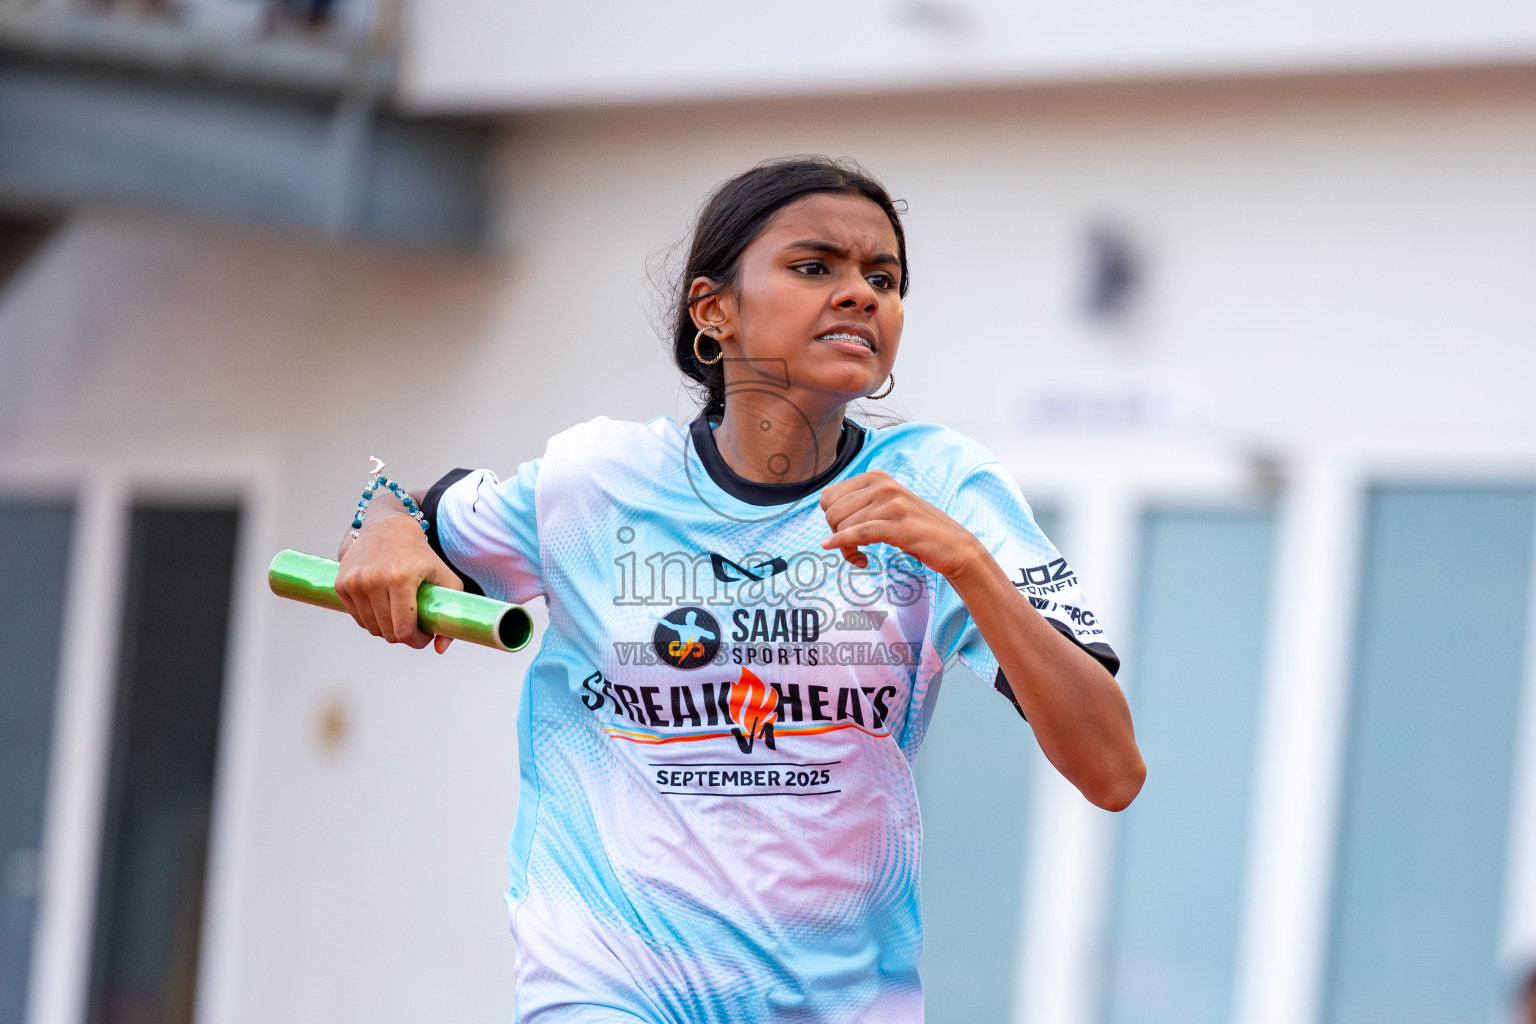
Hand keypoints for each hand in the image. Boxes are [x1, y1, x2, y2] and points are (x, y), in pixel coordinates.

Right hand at [335, 511, 462, 650]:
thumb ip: (450, 613)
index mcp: (401, 578)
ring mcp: (354, 581)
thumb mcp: (446, 579)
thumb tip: (439, 649)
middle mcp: (374, 579)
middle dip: (404, 636)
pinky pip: (358, 618)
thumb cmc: (421, 556)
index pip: (404, 629)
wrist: (387, 528)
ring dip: (387, 629)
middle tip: (414, 626)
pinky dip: (372, 619)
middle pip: (387, 632)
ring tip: (400, 615)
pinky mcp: (341, 583)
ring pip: (371, 628)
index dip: (416, 640)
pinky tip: (384, 606)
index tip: (424, 636)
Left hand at [819, 470, 985, 579]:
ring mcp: (892, 503)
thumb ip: (860, 500)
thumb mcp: (886, 505)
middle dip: (836, 534)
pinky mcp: (899, 525)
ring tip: (861, 557)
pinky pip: (859, 535)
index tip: (844, 533)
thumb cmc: (915, 528)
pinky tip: (856, 558)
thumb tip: (824, 502)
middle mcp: (883, 485)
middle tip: (853, 550)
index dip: (831, 519)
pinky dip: (846, 546)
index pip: (828, 496)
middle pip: (832, 512)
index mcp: (876, 476)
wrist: (954, 545)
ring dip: (847, 549)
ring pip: (845, 526)